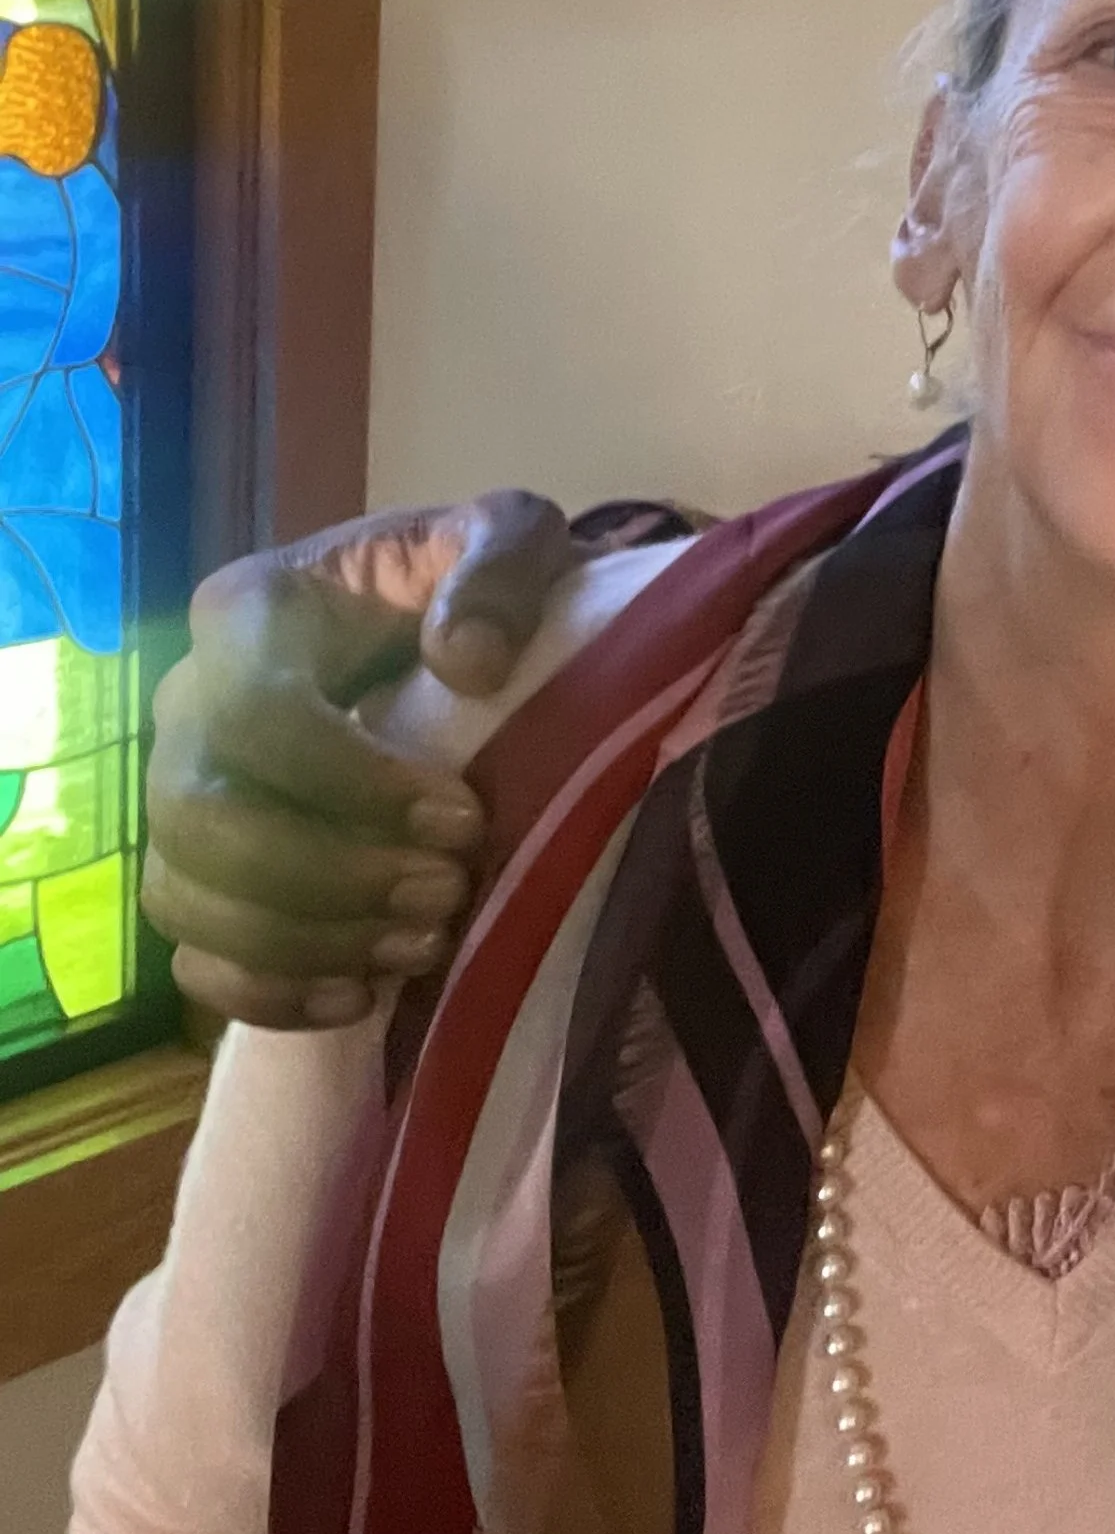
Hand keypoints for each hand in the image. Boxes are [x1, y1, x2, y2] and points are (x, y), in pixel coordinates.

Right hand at [142, 493, 583, 1030]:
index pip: (254, 712)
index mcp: (251, 612)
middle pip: (203, 820)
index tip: (461, 817)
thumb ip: (501, 565)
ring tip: (423, 943)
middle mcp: (188, 706)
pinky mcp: (202, 878)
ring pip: (187, 897)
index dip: (352, 782)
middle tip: (448, 892)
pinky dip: (267, 994)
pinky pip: (193, 959)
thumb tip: (468, 660)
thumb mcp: (512, 536)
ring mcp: (183, 799)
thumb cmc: (471, 589)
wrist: (448, 639)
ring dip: (305, 942)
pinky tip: (357, 997)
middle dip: (329, 876)